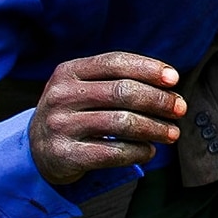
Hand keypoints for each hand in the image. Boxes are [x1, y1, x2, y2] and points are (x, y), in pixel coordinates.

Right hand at [28, 51, 185, 186]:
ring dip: (155, 128)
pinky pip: (112, 152)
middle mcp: (61, 95)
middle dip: (158, 100)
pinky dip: (138, 152)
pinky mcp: (65, 155)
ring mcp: (61, 125)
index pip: (115, 62)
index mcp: (69, 71)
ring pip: (121, 123)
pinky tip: (149, 151)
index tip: (174, 79)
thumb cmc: (75, 112)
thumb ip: (118, 80)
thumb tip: (170, 84)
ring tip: (171, 133)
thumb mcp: (85, 87)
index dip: (149, 68)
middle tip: (180, 109)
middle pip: (122, 92)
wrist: (37, 149)